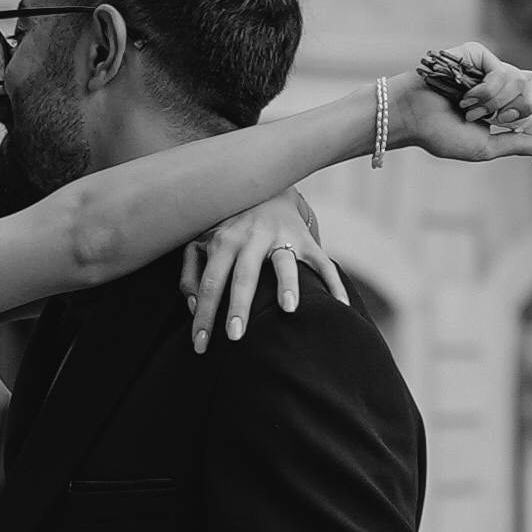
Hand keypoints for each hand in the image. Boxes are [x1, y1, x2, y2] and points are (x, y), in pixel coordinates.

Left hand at [183, 188, 344, 349]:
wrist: (265, 186)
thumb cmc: (227, 226)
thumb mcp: (200, 242)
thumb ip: (191, 274)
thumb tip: (194, 306)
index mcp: (224, 240)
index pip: (210, 283)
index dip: (204, 315)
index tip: (200, 345)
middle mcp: (252, 238)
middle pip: (244, 275)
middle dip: (239, 306)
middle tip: (234, 337)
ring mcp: (282, 238)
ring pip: (285, 263)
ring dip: (287, 285)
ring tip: (288, 309)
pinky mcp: (307, 240)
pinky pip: (323, 263)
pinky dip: (333, 283)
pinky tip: (340, 306)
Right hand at [404, 49, 531, 162]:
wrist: (410, 118)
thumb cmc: (439, 134)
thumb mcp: (484, 147)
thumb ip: (514, 144)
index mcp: (503, 103)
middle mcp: (498, 82)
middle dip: (523, 105)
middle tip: (502, 118)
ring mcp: (487, 66)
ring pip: (518, 79)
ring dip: (497, 102)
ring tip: (470, 110)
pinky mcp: (475, 54)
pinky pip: (500, 70)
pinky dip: (488, 90)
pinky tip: (468, 98)